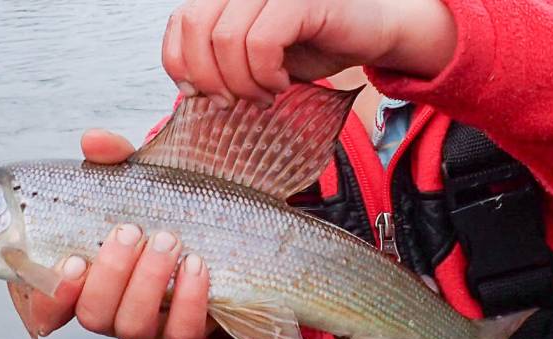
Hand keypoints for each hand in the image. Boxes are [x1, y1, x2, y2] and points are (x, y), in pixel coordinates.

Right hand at [8, 129, 214, 338]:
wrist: (219, 237)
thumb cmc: (157, 211)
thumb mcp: (134, 183)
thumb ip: (111, 161)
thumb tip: (94, 141)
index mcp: (83, 282)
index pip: (47, 306)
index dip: (52, 293)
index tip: (74, 259)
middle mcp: (109, 311)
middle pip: (92, 315)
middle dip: (111, 273)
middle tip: (130, 231)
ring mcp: (146, 328)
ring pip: (133, 326)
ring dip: (149, 282)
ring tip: (169, 240)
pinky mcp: (184, 335)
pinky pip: (182, 333)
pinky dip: (189, 299)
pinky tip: (197, 265)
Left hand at [162, 0, 455, 106]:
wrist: (372, 32)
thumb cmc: (312, 44)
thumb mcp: (252, 56)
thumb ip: (217, 60)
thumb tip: (188, 89)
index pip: (180, 22)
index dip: (181, 64)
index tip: (201, 94)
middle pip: (197, 29)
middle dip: (210, 79)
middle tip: (233, 102)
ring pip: (227, 39)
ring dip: (243, 82)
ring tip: (264, 94)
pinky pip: (262, 42)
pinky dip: (266, 74)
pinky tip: (281, 83)